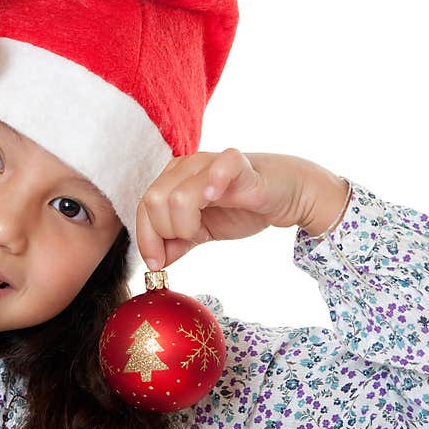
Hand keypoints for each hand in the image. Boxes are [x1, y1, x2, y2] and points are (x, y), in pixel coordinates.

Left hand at [135, 148, 338, 268]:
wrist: (285, 195)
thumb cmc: (241, 207)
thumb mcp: (202, 231)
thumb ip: (177, 243)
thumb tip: (155, 263)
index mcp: (171, 180)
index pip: (143, 208)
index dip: (146, 239)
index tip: (156, 265)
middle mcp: (185, 167)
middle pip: (153, 202)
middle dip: (167, 231)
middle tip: (190, 239)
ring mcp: (209, 163)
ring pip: (176, 196)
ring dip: (186, 224)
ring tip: (203, 227)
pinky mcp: (238, 164)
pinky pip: (219, 167)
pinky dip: (212, 183)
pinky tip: (213, 197)